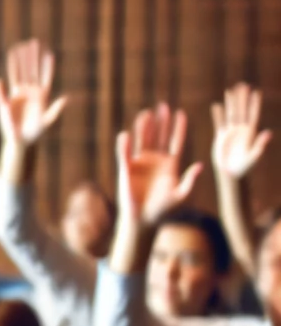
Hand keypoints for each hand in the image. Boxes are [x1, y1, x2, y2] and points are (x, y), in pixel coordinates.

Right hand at [0, 39, 67, 180]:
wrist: (20, 140)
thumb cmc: (35, 132)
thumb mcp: (48, 120)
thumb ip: (57, 109)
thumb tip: (68, 97)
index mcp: (43, 95)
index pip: (45, 76)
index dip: (47, 65)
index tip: (49, 52)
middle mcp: (31, 91)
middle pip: (32, 70)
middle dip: (33, 57)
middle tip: (34, 42)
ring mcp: (20, 93)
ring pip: (20, 73)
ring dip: (20, 60)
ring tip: (20, 47)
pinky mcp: (8, 98)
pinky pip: (7, 83)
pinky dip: (8, 73)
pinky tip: (7, 62)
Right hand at [116, 104, 202, 226]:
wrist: (142, 219)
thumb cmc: (162, 209)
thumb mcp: (180, 196)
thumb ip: (189, 181)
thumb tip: (200, 166)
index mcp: (171, 164)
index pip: (176, 141)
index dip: (179, 128)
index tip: (181, 113)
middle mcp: (156, 160)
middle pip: (160, 136)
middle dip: (162, 122)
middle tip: (163, 106)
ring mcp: (141, 162)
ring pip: (143, 139)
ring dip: (145, 127)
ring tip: (146, 114)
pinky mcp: (127, 168)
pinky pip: (125, 153)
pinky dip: (125, 144)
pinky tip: (126, 135)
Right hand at [211, 83, 271, 181]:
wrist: (229, 173)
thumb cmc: (243, 167)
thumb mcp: (253, 156)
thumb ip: (261, 144)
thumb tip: (269, 133)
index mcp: (250, 133)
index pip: (253, 115)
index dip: (255, 104)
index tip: (257, 92)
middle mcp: (241, 130)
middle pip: (241, 111)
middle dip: (242, 98)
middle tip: (243, 85)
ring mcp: (230, 132)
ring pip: (230, 114)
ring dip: (230, 103)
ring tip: (230, 90)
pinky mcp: (221, 137)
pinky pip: (218, 123)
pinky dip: (217, 115)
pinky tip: (216, 106)